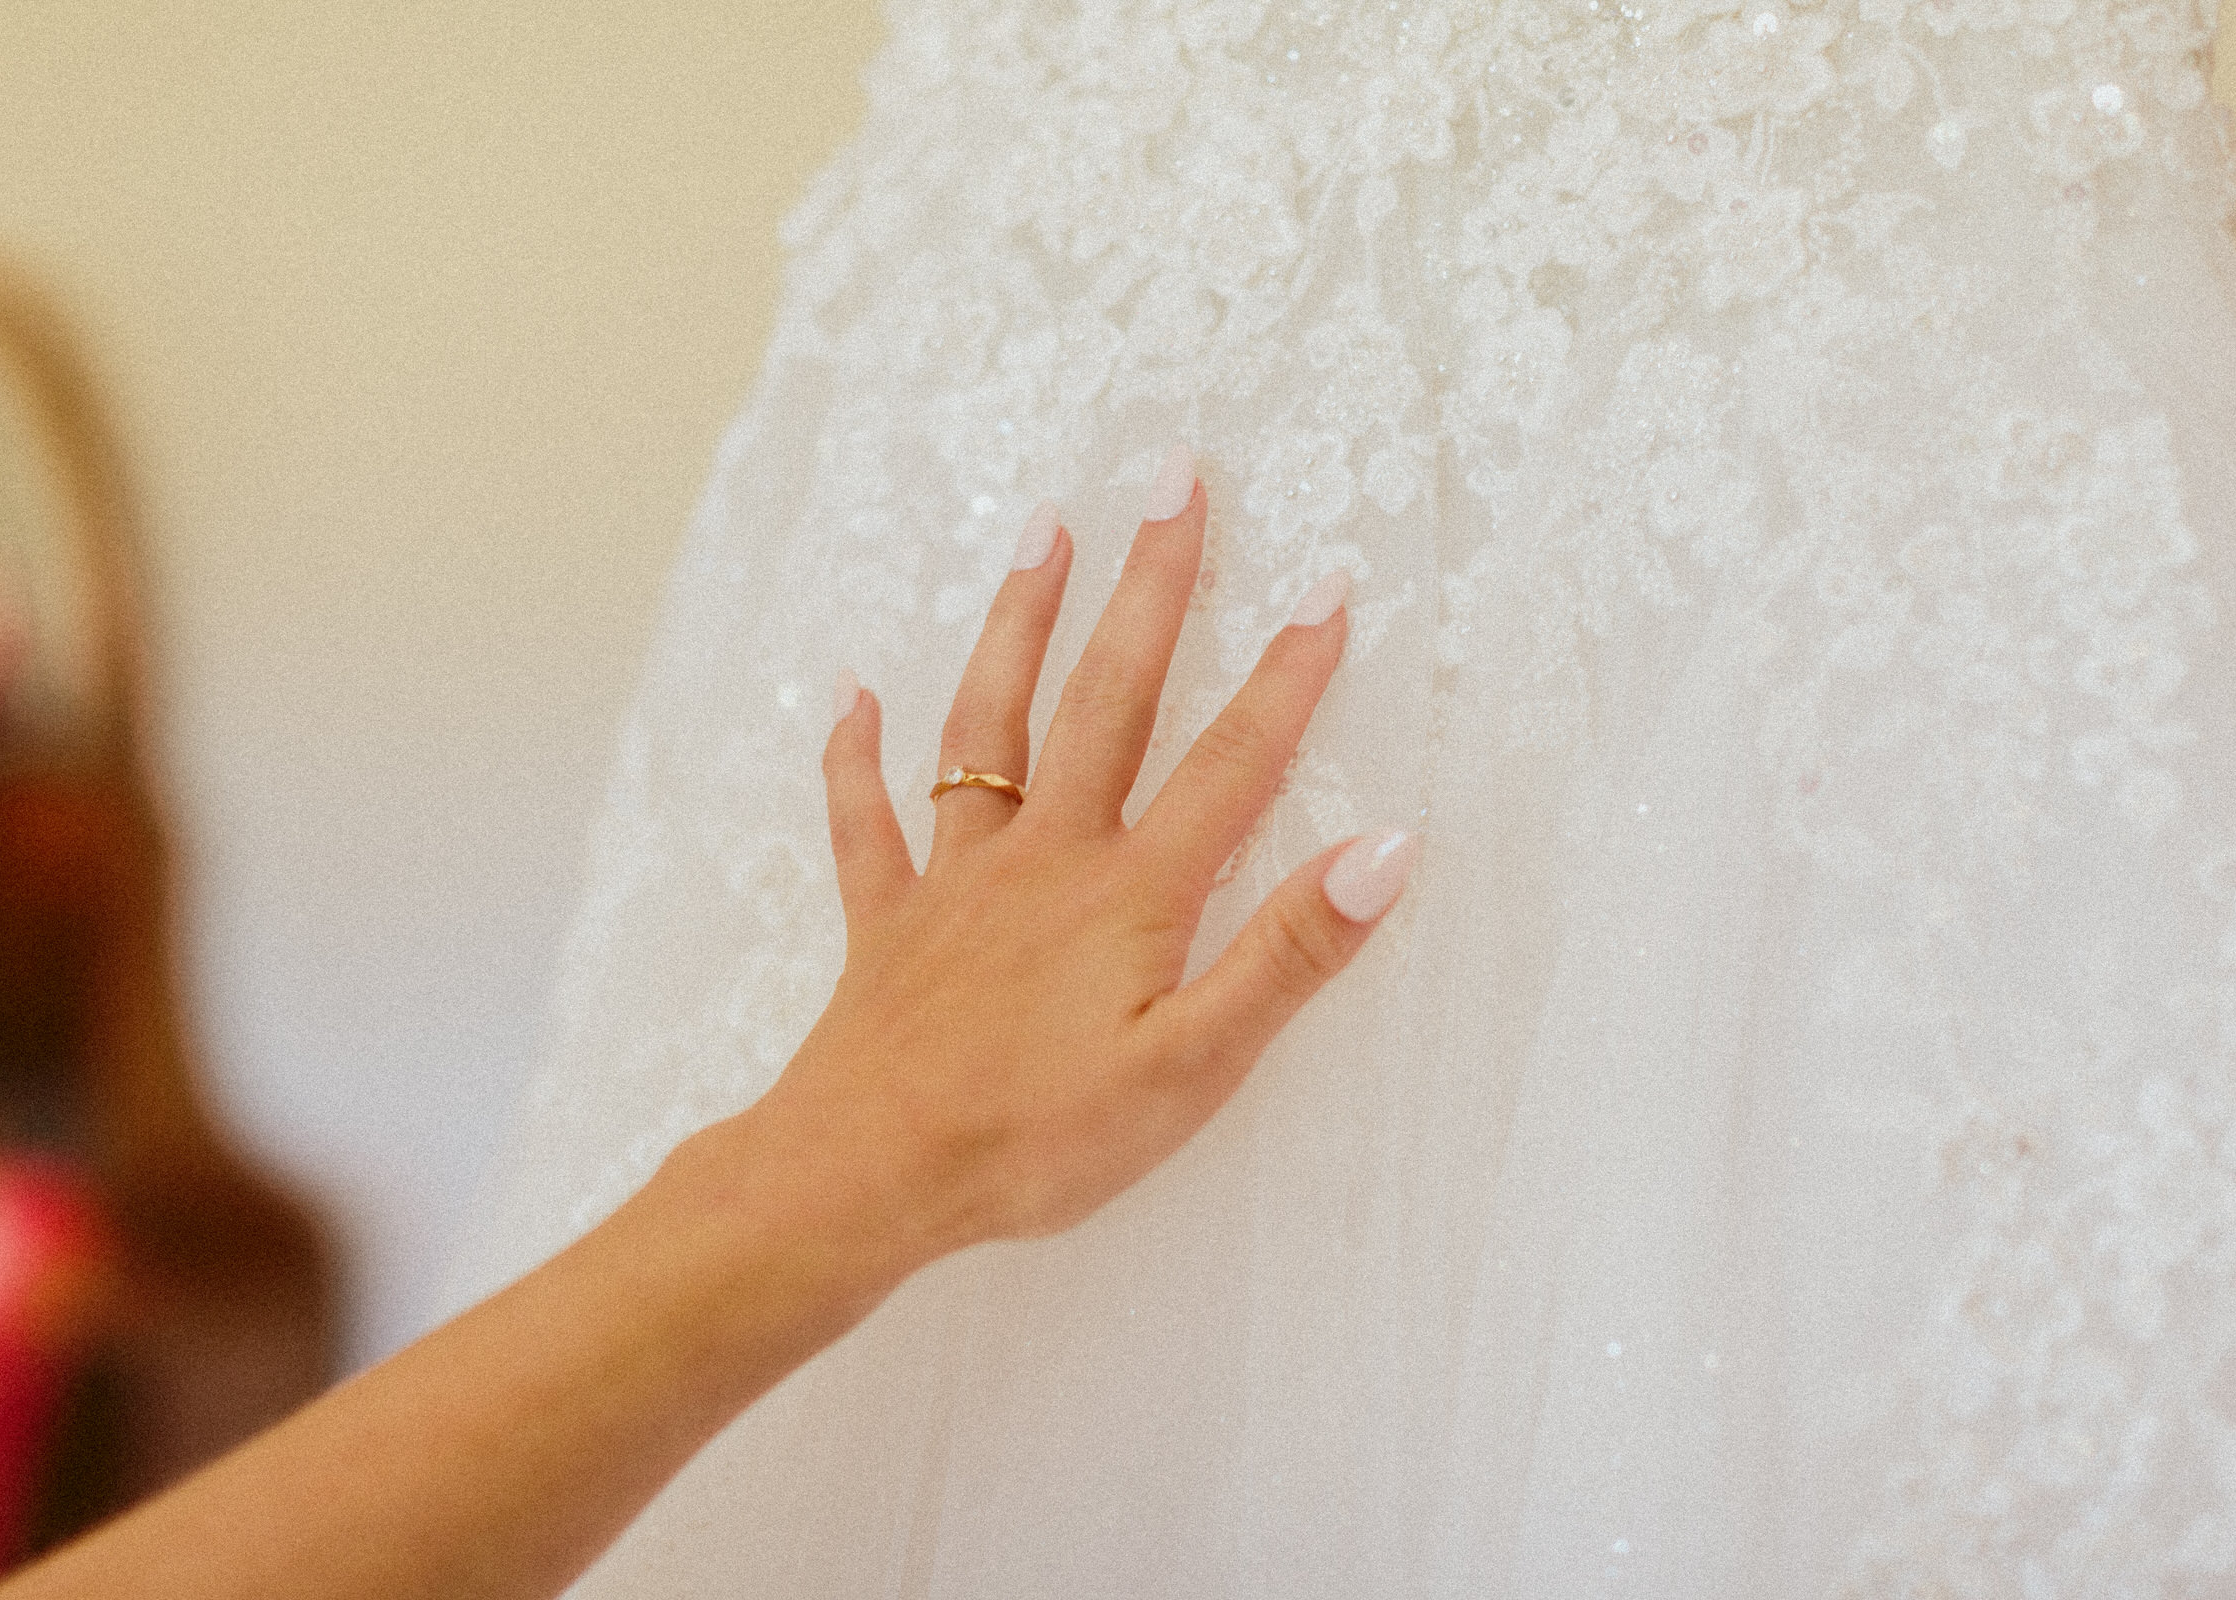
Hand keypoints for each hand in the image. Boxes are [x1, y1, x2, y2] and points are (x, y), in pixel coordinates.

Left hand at [757, 446, 1416, 1275]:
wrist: (867, 1174)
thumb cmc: (1040, 1138)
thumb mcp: (1194, 1066)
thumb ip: (1287, 956)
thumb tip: (1386, 850)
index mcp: (1131, 892)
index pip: (1230, 765)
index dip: (1287, 678)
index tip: (1330, 584)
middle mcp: (1045, 857)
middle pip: (1107, 699)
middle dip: (1151, 588)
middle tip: (1173, 481)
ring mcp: (957, 881)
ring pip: (987, 727)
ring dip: (1018, 624)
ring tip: (1044, 530)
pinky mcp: (887, 923)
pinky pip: (866, 822)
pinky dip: (854, 755)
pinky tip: (849, 693)